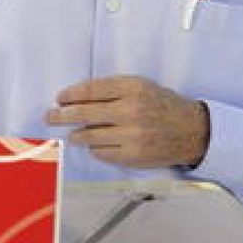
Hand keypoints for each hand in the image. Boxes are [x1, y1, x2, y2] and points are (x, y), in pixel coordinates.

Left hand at [45, 75, 209, 167]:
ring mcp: (131, 136)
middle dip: (61, 115)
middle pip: (84, 114)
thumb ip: (112, 89)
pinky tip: (96, 144)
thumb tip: (77, 97)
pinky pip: (101, 153)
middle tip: (50, 116)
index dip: (70, 95)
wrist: (192, 131)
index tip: (60, 98)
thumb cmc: (162, 106)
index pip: (90, 90)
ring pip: (89, 136)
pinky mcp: (132, 156)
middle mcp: (131, 111)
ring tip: (72, 134)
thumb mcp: (140, 86)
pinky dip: (95, 148)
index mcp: (132, 89)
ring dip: (76, 135)